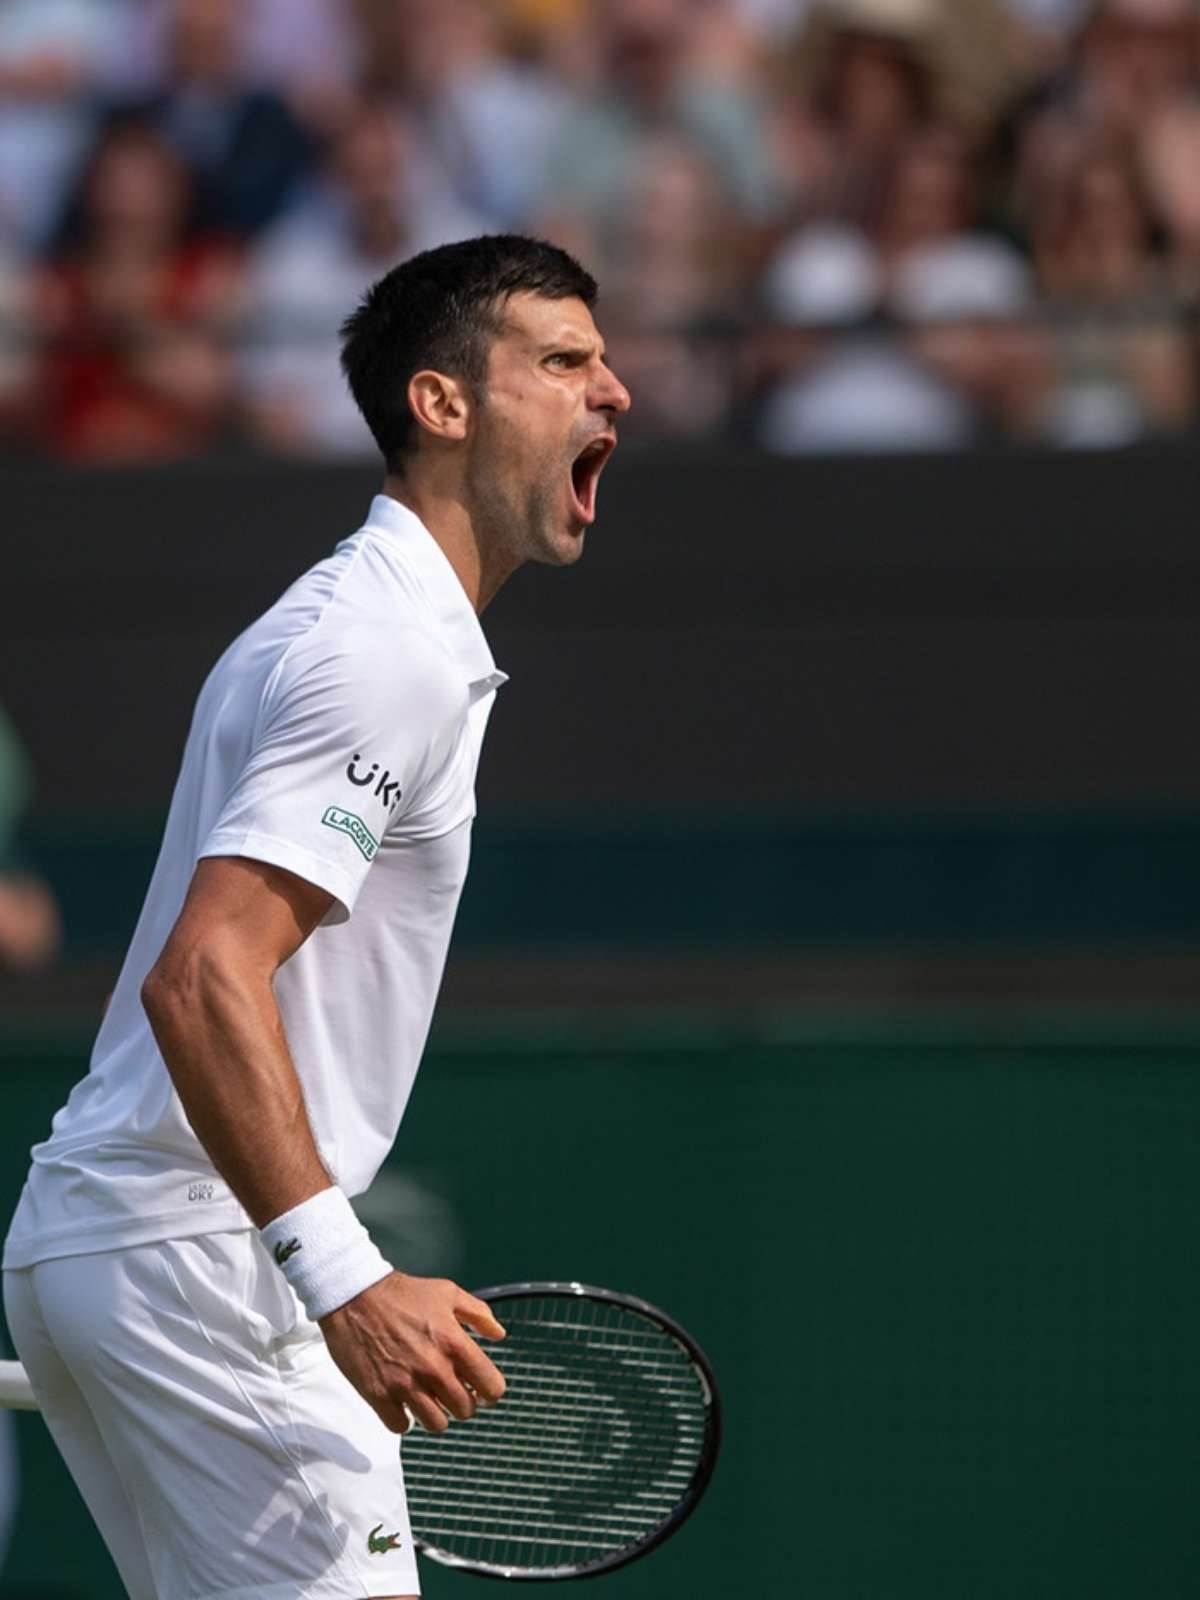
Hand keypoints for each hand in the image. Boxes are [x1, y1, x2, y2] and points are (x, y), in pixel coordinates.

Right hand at [319, 1271, 505, 1433]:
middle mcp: (434, 1369)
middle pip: (465, 1410)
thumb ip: (478, 1313)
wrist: (355, 1295)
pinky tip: (402, 1400)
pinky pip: (401, 1426)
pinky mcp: (379, 1395)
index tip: (481, 1387)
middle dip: (462, 1401)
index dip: (490, 1390)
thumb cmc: (403, 1293)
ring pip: (437, 1424)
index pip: (491, 1387)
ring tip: (427, 1396)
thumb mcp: (447, 1293)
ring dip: (435, 1412)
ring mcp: (406, 1385)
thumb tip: (499, 1335)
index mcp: (455, 1344)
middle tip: (450, 1389)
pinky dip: (403, 1417)